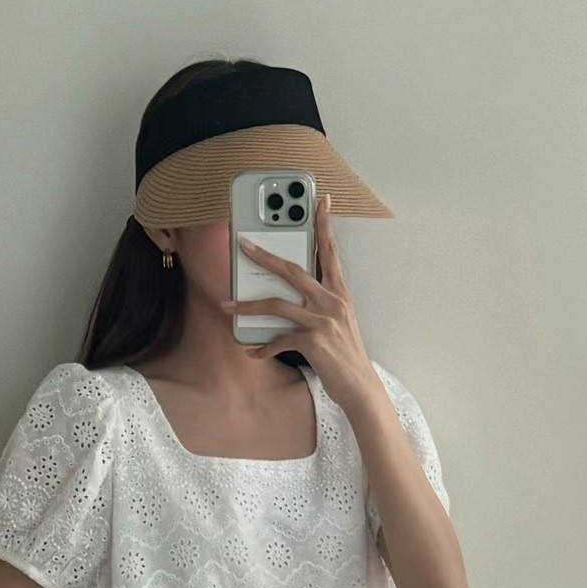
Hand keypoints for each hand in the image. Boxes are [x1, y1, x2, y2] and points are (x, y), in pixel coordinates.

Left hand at [219, 192, 380, 415]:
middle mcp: (332, 301)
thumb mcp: (338, 322)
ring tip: (226, 305)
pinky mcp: (313, 341)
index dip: (325, 225)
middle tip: (244, 244)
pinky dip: (262, 346)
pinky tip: (252, 351)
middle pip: (293, 270)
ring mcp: (323, 320)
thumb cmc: (345, 355)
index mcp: (339, 293)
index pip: (331, 251)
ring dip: (248, 305)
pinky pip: (279, 339)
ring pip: (277, 304)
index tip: (320, 201)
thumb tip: (288, 297)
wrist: (359, 386)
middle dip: (265, 255)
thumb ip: (319, 304)